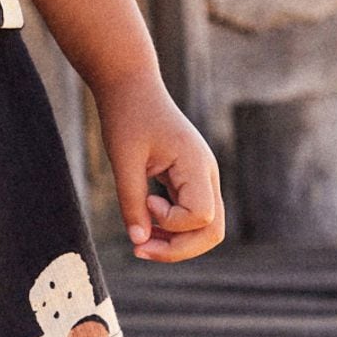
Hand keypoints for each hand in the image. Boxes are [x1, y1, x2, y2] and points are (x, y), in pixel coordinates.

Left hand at [96, 70, 224, 262]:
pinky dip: (171, 229)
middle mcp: (206, 174)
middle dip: (179, 248)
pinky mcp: (189, 180)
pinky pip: (191, 216)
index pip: (202, 216)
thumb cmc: (127, 115)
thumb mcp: (123, 160)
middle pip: (213, 230)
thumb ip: (131, 202)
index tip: (147, 201)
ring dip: (175, 242)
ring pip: (205, 227)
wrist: (131, 86)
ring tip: (140, 244)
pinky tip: (145, 227)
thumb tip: (138, 243)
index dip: (172, 221)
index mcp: (196, 164)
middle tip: (140, 249)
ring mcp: (201, 178)